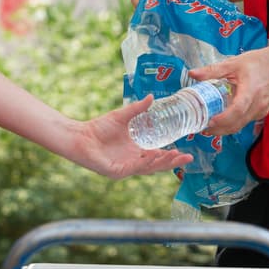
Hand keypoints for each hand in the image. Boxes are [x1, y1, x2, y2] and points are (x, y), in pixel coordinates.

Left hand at [70, 95, 192, 178]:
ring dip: (162, 163)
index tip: (183, 151)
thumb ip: (138, 109)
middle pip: (156, 165)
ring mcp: (124, 168)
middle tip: (188, 159)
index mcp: (135, 152)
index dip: (170, 155)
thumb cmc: (98, 128)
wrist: (80, 136)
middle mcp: (132, 162)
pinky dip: (145, 162)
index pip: (156, 156)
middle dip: (172, 162)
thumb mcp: (122, 116)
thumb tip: (152, 97)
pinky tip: (154, 155)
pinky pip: (133, 169)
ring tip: (176, 157)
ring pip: (147, 169)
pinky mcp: (115, 172)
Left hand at [189, 41, 268, 135]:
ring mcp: (262, 111)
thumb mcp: (235, 63)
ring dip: (225, 129)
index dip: (221, 120)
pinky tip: (224, 119)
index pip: (236, 111)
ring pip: (241, 125)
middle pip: (236, 124)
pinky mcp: (263, 112)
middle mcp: (258, 106)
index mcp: (251, 92)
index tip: (208, 122)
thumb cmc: (261, 62)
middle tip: (202, 128)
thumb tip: (192, 74)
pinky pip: (246, 121)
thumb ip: (213, 70)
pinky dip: (234, 123)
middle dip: (218, 130)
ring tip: (209, 126)